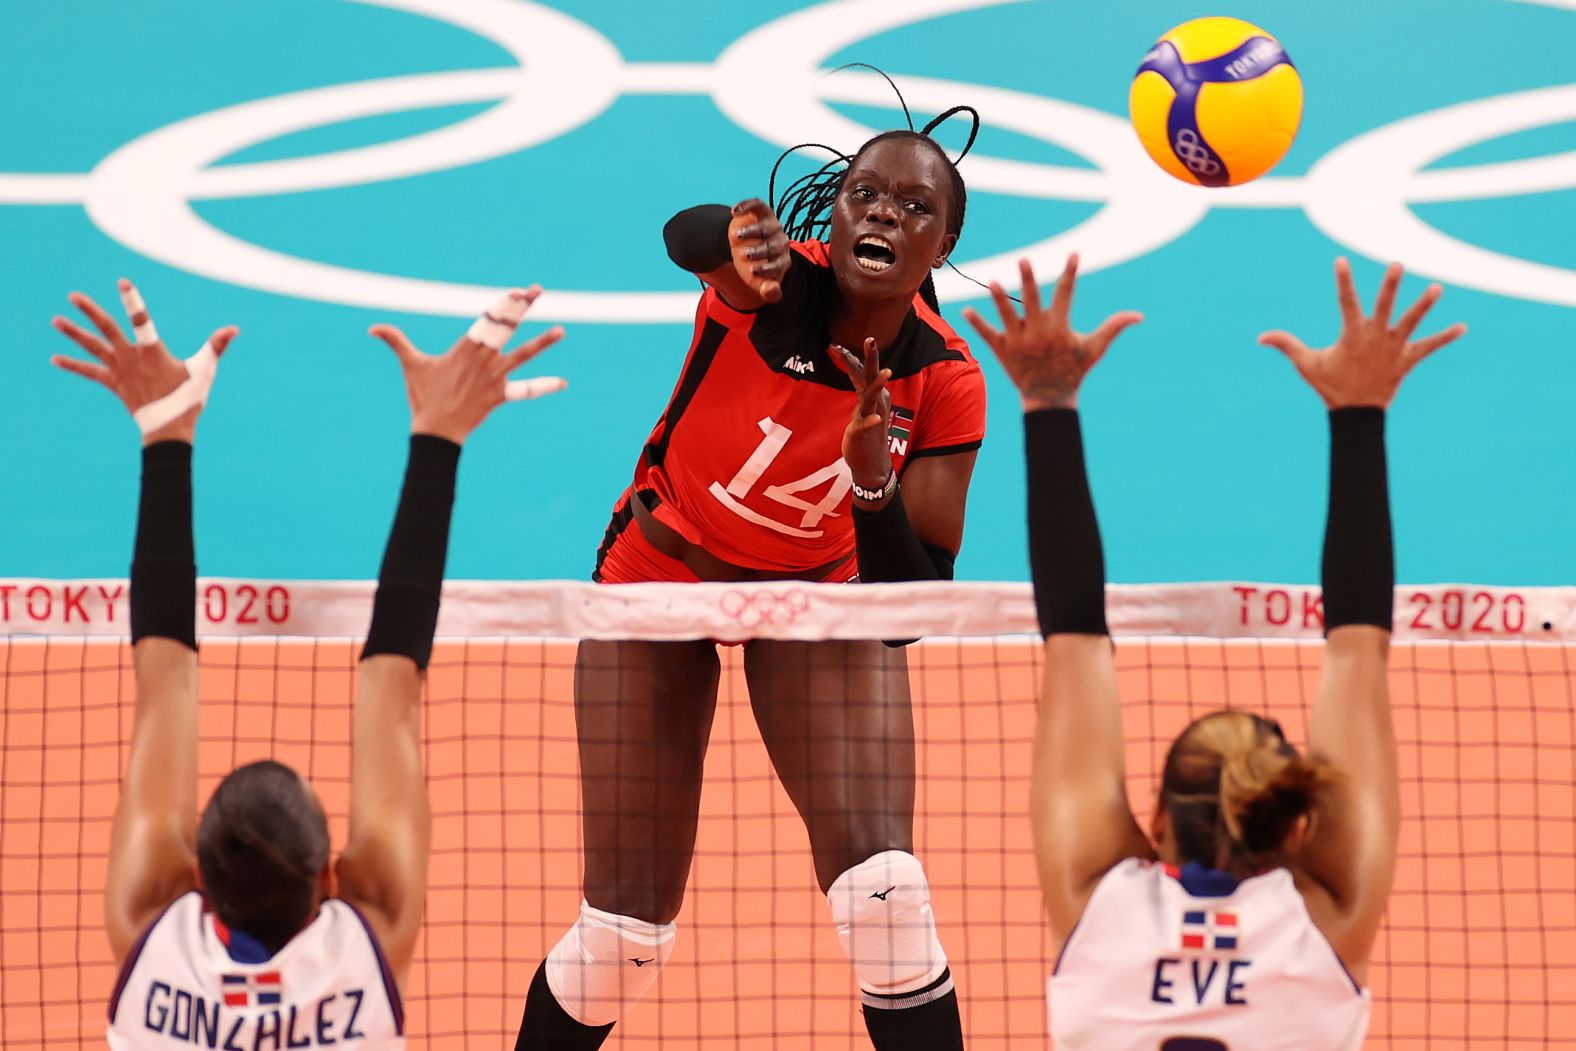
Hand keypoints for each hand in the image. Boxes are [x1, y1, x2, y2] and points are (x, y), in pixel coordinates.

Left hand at [51, 279, 237, 445]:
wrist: (169, 428)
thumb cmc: (189, 398)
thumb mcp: (204, 369)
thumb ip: (216, 346)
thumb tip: (234, 328)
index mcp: (153, 352)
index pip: (142, 321)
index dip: (133, 301)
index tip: (122, 282)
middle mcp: (131, 358)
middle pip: (107, 329)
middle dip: (90, 311)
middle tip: (72, 296)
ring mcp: (119, 371)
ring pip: (93, 348)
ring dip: (73, 334)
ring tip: (56, 320)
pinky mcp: (113, 384)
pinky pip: (90, 372)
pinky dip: (73, 365)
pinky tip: (55, 358)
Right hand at [370, 286, 566, 443]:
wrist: (436, 433)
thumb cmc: (424, 396)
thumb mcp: (411, 365)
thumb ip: (395, 341)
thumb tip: (372, 328)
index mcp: (465, 348)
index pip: (488, 320)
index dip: (504, 304)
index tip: (518, 290)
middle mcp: (483, 360)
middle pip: (507, 328)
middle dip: (522, 307)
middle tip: (538, 289)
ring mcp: (494, 378)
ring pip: (523, 356)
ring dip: (543, 343)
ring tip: (562, 330)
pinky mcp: (500, 395)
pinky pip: (525, 390)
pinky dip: (543, 386)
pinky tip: (563, 383)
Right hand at [729, 198, 791, 303]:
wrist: (742, 247)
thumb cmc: (752, 267)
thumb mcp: (759, 281)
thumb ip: (768, 291)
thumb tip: (770, 291)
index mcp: (783, 259)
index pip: (778, 264)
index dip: (767, 268)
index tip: (752, 271)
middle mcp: (781, 240)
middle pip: (772, 246)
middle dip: (757, 251)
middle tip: (742, 255)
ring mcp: (772, 224)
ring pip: (763, 227)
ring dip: (750, 231)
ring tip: (735, 236)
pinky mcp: (762, 209)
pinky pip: (756, 205)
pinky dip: (746, 206)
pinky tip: (735, 211)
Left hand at [831, 338, 893, 497]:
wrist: (872, 462)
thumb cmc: (866, 431)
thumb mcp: (862, 405)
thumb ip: (862, 387)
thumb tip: (856, 368)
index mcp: (871, 393)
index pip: (860, 370)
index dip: (848, 357)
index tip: (833, 344)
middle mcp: (875, 401)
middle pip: (871, 375)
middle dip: (872, 357)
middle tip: (870, 339)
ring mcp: (872, 415)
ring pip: (875, 397)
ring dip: (879, 385)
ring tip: (886, 373)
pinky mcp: (866, 431)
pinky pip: (870, 425)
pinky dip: (872, 422)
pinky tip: (876, 419)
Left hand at [962, 256, 1142, 410]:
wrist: (1050, 399)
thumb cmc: (1074, 371)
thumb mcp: (1095, 349)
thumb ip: (1114, 328)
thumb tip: (1139, 315)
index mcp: (1059, 327)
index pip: (1066, 294)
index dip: (1069, 273)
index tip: (1073, 254)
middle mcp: (1038, 332)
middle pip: (1031, 301)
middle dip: (1028, 280)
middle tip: (1023, 260)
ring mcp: (1018, 342)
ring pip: (1007, 316)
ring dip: (999, 300)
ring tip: (993, 282)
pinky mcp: (1003, 351)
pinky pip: (987, 335)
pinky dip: (976, 324)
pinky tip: (965, 310)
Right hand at [1259, 258, 1465, 408]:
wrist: (1355, 414)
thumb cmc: (1330, 385)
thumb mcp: (1306, 364)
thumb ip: (1286, 345)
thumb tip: (1260, 337)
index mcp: (1352, 334)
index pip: (1346, 301)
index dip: (1343, 280)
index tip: (1341, 260)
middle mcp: (1375, 337)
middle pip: (1385, 305)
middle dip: (1391, 285)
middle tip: (1398, 264)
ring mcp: (1394, 348)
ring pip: (1411, 322)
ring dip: (1424, 305)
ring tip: (1437, 288)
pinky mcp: (1407, 360)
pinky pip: (1429, 347)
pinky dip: (1445, 338)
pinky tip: (1462, 327)